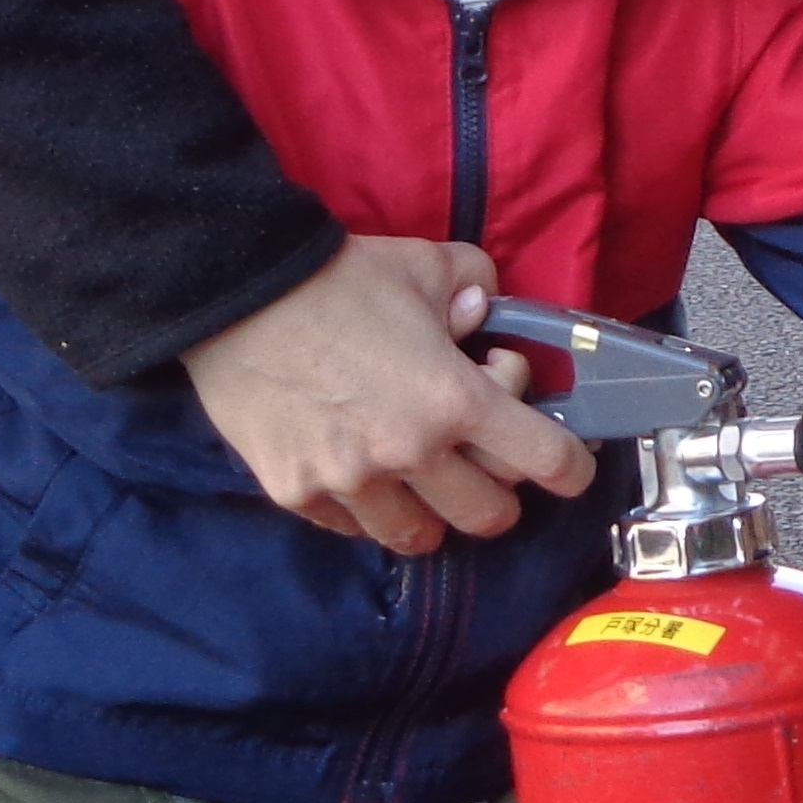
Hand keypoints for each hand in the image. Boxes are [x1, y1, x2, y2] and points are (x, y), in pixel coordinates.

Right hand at [178, 234, 594, 553]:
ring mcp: (351, 482)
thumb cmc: (336, 278)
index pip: (546, 462)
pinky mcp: (298, 493)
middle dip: (500, 489)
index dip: (570, 467)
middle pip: (490, 516)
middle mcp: (410, 454)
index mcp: (456, 401)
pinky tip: (367, 473)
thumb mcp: (427, 265)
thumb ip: (476, 287)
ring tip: (425, 477)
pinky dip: (371, 511)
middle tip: (484, 457)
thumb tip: (485, 314)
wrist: (232, 295)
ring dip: (436, 511)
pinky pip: (355, 529)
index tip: (568, 464)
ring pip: (422, 537)